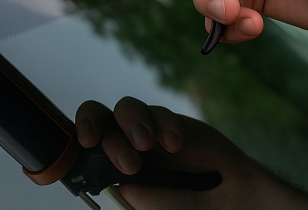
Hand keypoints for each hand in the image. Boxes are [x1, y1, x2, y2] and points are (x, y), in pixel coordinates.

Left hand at [75, 97, 307, 208]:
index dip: (78, 136)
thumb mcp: (158, 209)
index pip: (81, 144)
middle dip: (101, 127)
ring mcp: (144, 131)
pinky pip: (158, 112)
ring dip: (131, 122)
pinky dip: (164, 124)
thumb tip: (122, 184)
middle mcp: (121, 145)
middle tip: (126, 157)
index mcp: (107, 168)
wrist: (228, 202)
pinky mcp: (168, 123)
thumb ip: (140, 198)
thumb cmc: (184, 208)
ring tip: (146, 144)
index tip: (87, 143)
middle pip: (96, 116)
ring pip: (125, 107)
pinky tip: (175, 144)